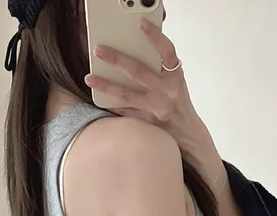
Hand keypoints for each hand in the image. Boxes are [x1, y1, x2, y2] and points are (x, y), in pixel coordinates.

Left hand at [85, 19, 200, 146]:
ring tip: (89, 77)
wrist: (187, 131)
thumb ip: (161, 64)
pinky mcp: (147, 121)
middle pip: (138, 72)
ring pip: (126, 94)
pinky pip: (125, 111)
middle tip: (98, 50)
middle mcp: (166, 91)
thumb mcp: (175, 79)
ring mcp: (156, 107)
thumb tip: (138, 43)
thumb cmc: (177, 99)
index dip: (155, 37)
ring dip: (106, 85)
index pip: (167, 51)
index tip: (141, 23)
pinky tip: (98, 97)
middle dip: (116, 59)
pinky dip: (112, 104)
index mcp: (175, 75)